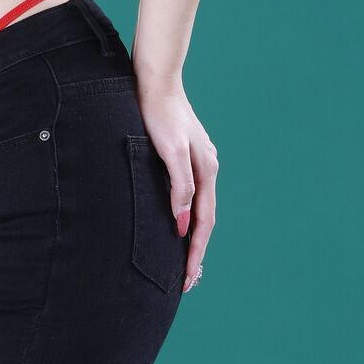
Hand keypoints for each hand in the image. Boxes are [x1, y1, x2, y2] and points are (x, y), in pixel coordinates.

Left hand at [137, 78, 216, 293]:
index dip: (195, 253)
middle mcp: (207, 170)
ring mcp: (198, 164)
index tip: (187, 279)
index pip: (202, 223)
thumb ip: (179, 185)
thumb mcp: (170, 150)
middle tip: (186, 283)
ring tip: (184, 263)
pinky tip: (177, 225)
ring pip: (198, 211)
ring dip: (192, 238)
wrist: (156, 80)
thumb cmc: (160, 114)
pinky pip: (189, 198)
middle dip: (195, 253)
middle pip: (204, 221)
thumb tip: (181, 222)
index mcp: (206, 171)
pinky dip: (185, 218)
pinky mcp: (184, 159)